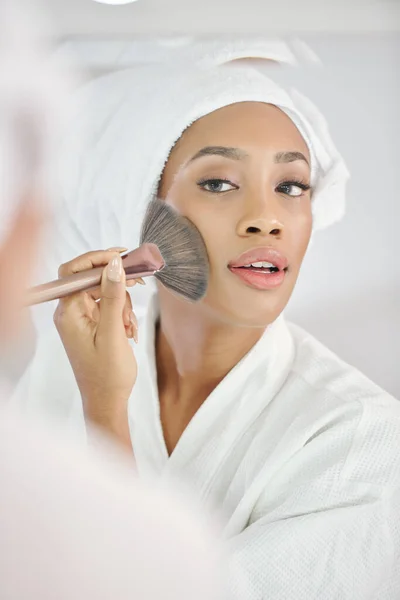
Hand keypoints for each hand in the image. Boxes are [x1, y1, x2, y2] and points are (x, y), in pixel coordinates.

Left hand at [53, 248, 139, 447]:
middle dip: (117, 282)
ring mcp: (82, 318)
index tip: (121, 256)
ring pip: (104, 291)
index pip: (74, 272)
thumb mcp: (112, 333)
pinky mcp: (93, 324)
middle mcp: (71, 312)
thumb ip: (112, 297)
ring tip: (130, 326)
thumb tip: (114, 264)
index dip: (96, 259)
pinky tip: (130, 331)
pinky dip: (123, 313)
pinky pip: (109, 306)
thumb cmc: (107, 375)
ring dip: (123, 302)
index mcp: (68, 313)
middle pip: (92, 279)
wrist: (107, 401)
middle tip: (140, 279)